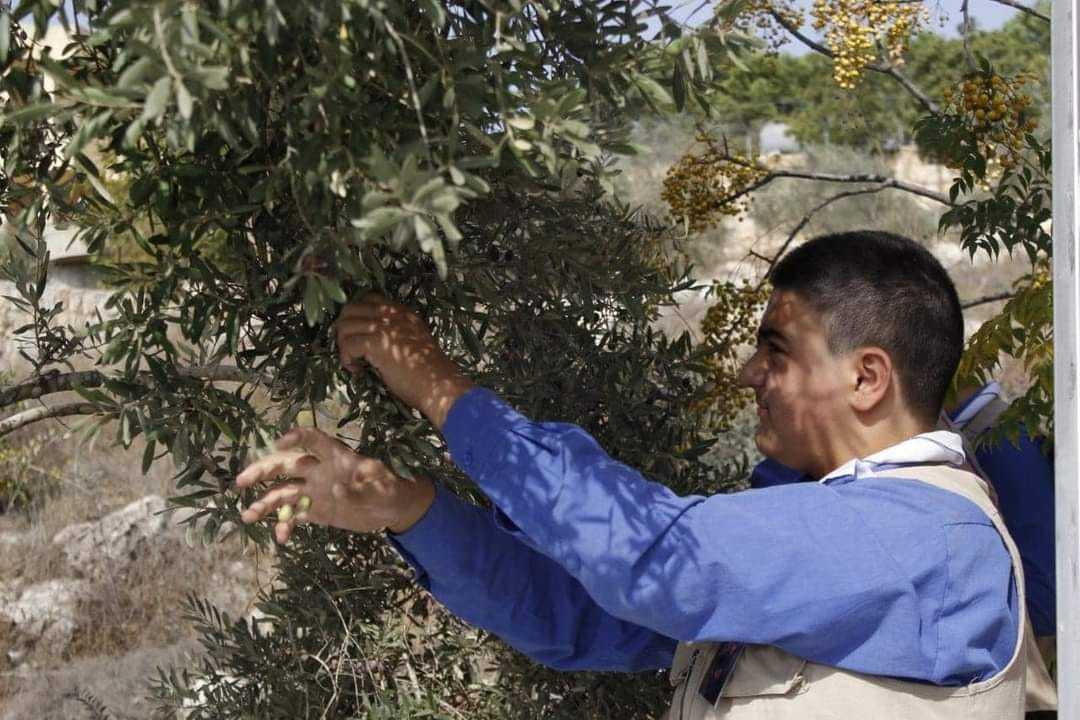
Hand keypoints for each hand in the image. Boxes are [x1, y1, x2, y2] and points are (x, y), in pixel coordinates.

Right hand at [235, 427, 434, 543]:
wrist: (393, 509)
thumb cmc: (390, 489)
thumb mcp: (380, 488)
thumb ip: (359, 489)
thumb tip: (336, 491)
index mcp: (336, 457)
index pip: (313, 440)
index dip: (296, 438)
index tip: (279, 444)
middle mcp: (320, 471)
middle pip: (286, 466)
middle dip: (262, 471)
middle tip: (241, 482)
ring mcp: (315, 492)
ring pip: (283, 493)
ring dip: (264, 503)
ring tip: (248, 516)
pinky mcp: (316, 511)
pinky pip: (294, 517)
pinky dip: (285, 526)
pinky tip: (281, 538)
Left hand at [335, 292, 473, 429]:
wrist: (438, 384)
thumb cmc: (430, 371)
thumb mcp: (415, 340)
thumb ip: (397, 332)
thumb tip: (373, 340)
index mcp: (402, 312)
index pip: (370, 300)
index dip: (358, 316)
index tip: (359, 334)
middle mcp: (391, 314)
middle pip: (351, 309)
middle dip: (343, 329)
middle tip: (349, 348)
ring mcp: (382, 326)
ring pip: (345, 326)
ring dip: (343, 345)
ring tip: (353, 362)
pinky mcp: (375, 343)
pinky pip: (347, 345)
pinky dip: (346, 358)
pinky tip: (356, 370)